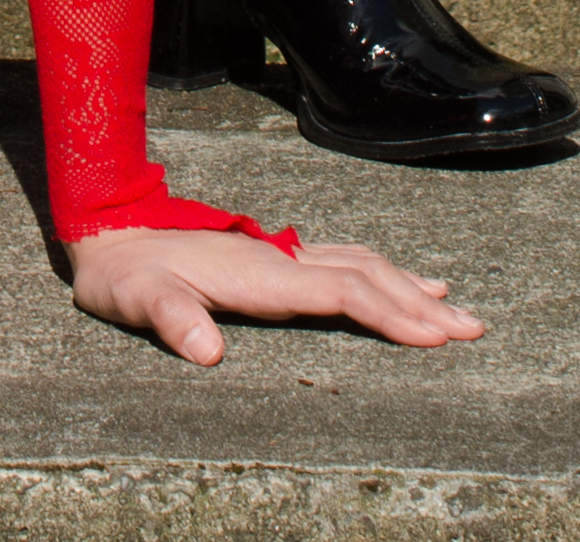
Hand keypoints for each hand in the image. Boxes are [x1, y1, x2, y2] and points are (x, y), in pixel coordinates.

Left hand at [68, 223, 483, 368]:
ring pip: (360, 265)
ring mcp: (278, 253)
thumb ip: (173, 321)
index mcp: (260, 273)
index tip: (435, 335)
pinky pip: (343, 261)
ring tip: (458, 307)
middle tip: (474, 329)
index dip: (388, 312)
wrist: (106, 227)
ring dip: (409, 287)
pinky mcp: (273, 256)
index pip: (339, 291)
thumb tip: (207, 352)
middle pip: (365, 276)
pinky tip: (406, 278)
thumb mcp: (138, 300)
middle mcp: (278, 258)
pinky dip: (383, 273)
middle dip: (419, 304)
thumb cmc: (124, 275)